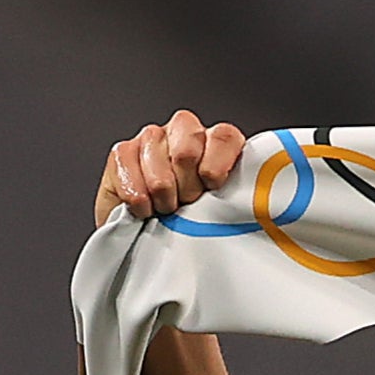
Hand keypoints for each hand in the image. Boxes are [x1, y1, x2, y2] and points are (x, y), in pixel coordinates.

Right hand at [95, 109, 246, 227]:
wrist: (150, 240)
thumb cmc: (195, 227)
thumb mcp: (225, 214)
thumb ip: (238, 198)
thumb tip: (251, 203)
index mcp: (218, 144)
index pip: (224, 136)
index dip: (217, 166)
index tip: (213, 188)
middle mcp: (185, 133)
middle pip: (187, 151)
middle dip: (188, 189)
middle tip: (188, 205)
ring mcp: (152, 138)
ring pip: (157, 163)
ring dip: (163, 197)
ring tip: (168, 209)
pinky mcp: (123, 152)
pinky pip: (129, 170)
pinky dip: (139, 198)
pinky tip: (145, 208)